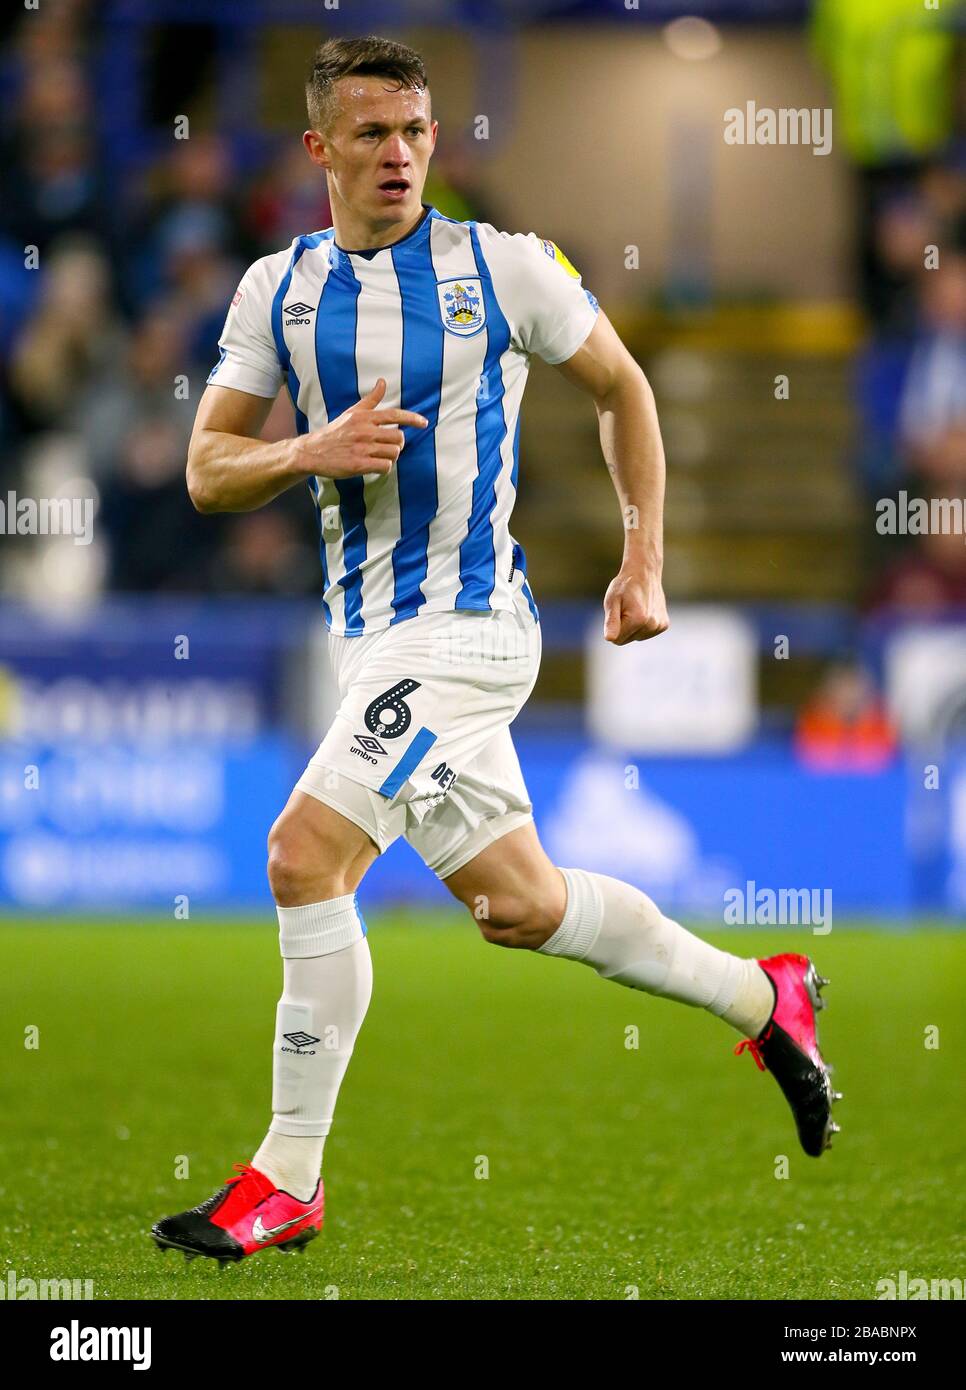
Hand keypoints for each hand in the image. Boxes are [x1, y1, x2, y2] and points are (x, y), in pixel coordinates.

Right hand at [293, 378, 426, 479]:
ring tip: (380, 457)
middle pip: (398, 437)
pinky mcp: (358, 464)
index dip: (412, 418)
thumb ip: (371, 400)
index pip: (394, 414)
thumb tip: (382, 381)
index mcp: (364, 417)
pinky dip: (384, 468)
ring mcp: (362, 448)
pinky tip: (375, 466)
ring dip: (391, 457)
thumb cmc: (335, 432)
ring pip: (394, 453)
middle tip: (388, 447)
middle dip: (397, 444)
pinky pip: (385, 466)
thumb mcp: (352, 413)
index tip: (424, 423)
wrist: (313, 451)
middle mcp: (364, 430)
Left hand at [603, 567, 668, 644]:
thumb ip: (611, 621)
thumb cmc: (624, 586)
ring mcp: (659, 625)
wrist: (644, 572)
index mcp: (638, 620)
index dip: (613, 627)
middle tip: (625, 608)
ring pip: (636, 637)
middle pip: (627, 640)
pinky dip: (642, 625)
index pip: (617, 640)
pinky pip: (646, 633)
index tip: (616, 611)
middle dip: (622, 627)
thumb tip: (609, 639)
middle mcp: (652, 625)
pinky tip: (644, 610)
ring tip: (635, 608)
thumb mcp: (612, 601)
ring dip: (632, 626)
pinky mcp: (664, 625)